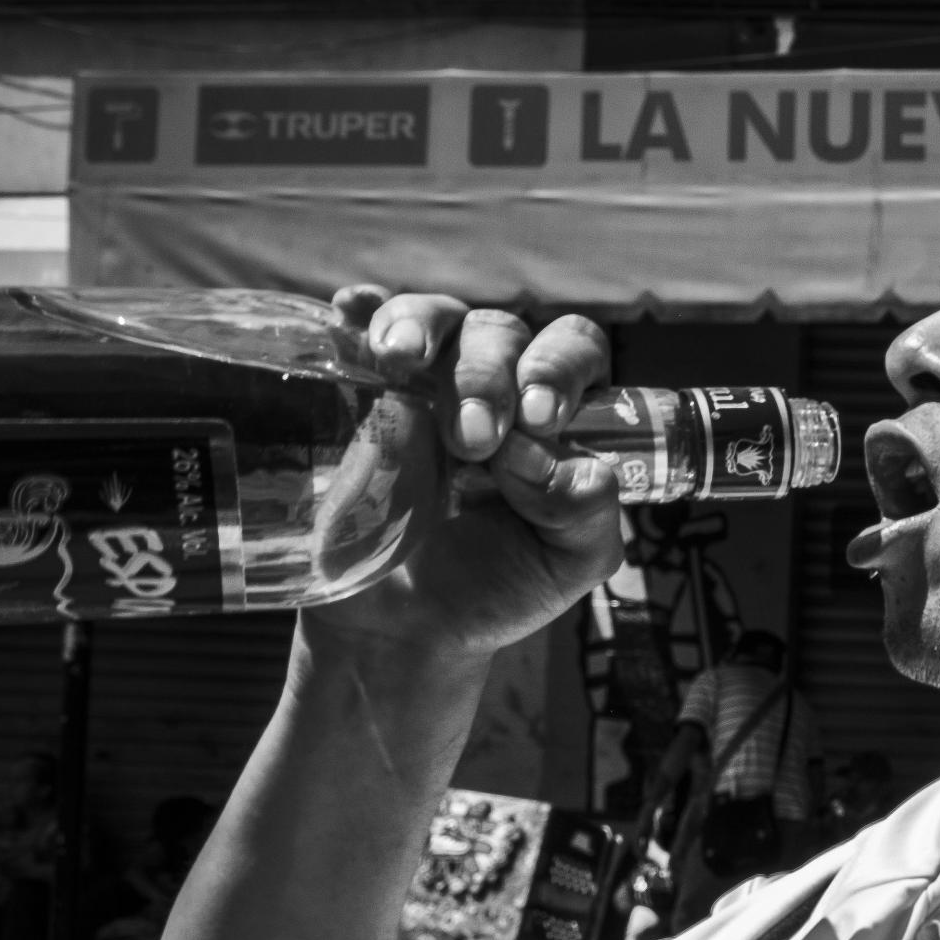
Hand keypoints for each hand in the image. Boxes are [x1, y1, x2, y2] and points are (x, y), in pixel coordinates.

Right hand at [306, 286, 622, 660]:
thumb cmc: (495, 585)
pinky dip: (359, 312)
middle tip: (471, 441)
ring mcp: (422, 381)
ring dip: (423, 327)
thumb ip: (588, 516)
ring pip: (435, 318)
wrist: (402, 628)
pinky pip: (358, 329)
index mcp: (551, 415)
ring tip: (404, 361)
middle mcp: (493, 384)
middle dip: (487, 375)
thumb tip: (569, 465)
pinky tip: (350, 311)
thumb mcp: (565, 564)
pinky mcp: (359, 390)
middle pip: (501, 333)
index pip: (574, 352)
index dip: (561, 368)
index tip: (539, 418)